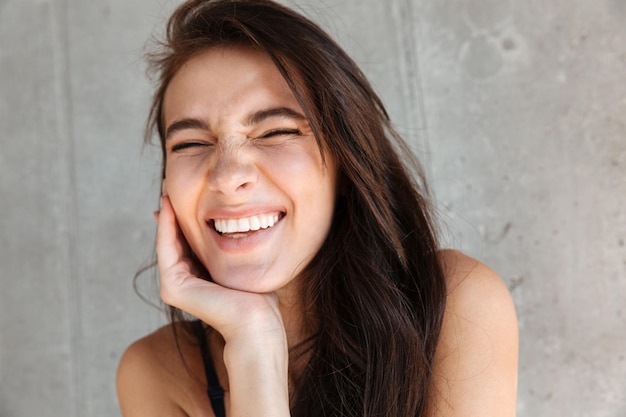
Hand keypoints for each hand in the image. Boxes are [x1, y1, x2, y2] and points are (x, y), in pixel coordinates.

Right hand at [155, 196, 286, 347]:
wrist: (257, 322)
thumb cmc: (258, 297)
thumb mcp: (241, 263)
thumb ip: (230, 249)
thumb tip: (237, 225)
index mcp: (195, 279)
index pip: (187, 242)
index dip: (185, 217)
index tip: (186, 193)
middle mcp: (180, 283)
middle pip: (175, 240)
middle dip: (173, 213)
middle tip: (170, 184)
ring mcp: (173, 287)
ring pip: (168, 242)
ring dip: (167, 216)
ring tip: (168, 190)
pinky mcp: (173, 287)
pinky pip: (168, 249)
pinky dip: (168, 227)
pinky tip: (170, 206)